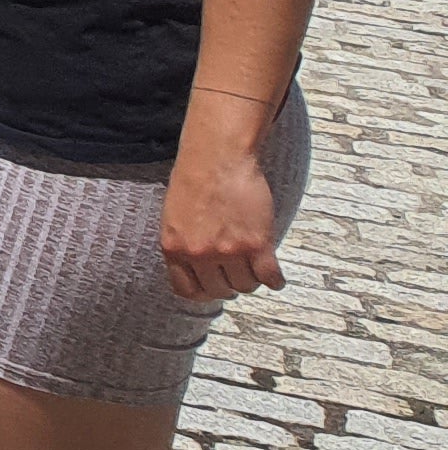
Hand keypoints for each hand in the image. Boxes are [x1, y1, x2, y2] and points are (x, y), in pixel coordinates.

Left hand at [161, 137, 286, 300]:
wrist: (217, 157)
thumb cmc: (194, 181)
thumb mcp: (174, 218)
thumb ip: (183, 245)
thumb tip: (196, 270)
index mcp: (174, 249)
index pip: (187, 290)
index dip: (203, 292)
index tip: (213, 287)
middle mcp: (199, 254)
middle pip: (220, 290)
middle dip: (229, 284)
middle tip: (237, 272)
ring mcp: (229, 251)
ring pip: (246, 285)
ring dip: (252, 279)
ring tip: (254, 266)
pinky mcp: (257, 244)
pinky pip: (269, 277)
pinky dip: (275, 280)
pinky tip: (275, 276)